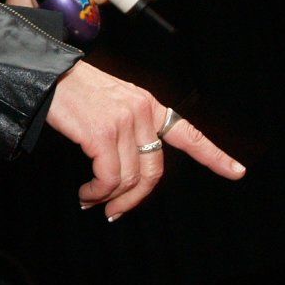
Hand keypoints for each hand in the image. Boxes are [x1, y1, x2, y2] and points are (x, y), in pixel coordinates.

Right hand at [48, 61, 245, 220]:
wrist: (47, 72)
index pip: (188, 133)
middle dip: (136, 198)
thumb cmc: (73, 90)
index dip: (214, 155)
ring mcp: (124, 123)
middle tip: (115, 212)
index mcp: (148, 105)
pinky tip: (86, 192)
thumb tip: (130, 169)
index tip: (237, 171)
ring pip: (130, 178)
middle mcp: (142, 113)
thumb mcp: (113, 101)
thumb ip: (130, 127)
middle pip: (153, 170)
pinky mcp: (102, 133)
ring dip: (110, 198)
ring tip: (92, 201)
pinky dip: (98, 191)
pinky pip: (109, 177)